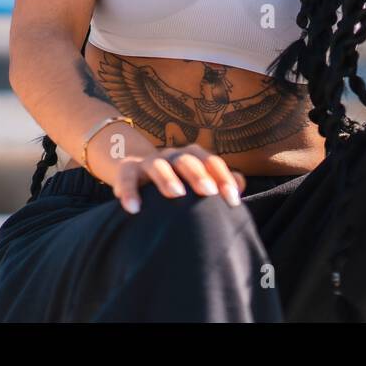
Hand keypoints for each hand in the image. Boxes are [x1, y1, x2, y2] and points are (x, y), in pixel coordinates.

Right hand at [109, 144, 246, 214]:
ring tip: (176, 194)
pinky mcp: (127, 170)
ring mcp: (150, 161)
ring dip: (167, 178)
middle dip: (199, 174)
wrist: (139, 170)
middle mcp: (173, 156)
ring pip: (158, 164)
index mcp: (193, 156)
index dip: (224, 178)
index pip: (212, 162)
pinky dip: (128, 191)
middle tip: (208, 192)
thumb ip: (219, 182)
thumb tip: (240, 185)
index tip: (233, 200)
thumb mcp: (198, 179)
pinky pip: (126, 177)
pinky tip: (133, 209)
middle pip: (187, 159)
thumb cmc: (178, 181)